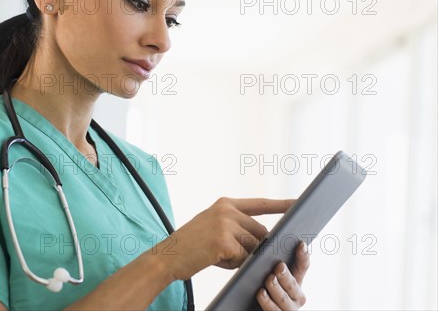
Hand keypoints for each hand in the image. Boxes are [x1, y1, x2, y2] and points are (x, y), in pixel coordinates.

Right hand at [154, 197, 294, 280]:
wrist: (168, 256)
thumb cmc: (192, 245)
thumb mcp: (214, 227)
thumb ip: (238, 227)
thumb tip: (266, 238)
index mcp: (226, 204)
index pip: (260, 204)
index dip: (281, 205)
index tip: (300, 203)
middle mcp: (227, 210)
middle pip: (261, 231)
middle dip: (253, 246)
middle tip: (226, 250)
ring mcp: (225, 224)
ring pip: (254, 246)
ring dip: (242, 257)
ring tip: (216, 253)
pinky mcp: (224, 241)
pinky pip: (243, 258)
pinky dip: (233, 264)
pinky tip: (214, 258)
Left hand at [257, 242, 309, 309]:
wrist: (256, 307)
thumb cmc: (265, 285)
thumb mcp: (270, 271)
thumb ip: (271, 261)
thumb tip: (266, 242)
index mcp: (296, 279)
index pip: (303, 266)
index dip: (303, 256)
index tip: (300, 244)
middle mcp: (296, 295)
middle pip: (293, 284)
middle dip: (286, 275)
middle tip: (279, 266)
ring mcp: (288, 308)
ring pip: (284, 299)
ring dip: (276, 288)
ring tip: (269, 278)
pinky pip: (273, 310)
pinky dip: (267, 302)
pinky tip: (260, 292)